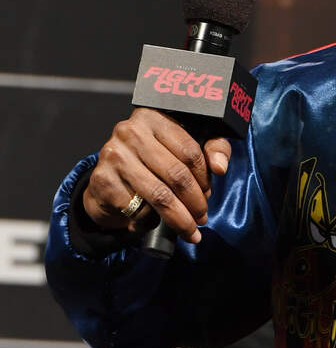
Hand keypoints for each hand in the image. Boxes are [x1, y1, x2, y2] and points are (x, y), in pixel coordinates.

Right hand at [81, 108, 231, 242]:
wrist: (109, 178)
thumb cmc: (154, 161)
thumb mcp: (186, 147)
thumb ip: (212, 149)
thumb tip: (220, 167)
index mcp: (154, 117)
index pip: (191, 151)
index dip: (205, 178)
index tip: (209, 194)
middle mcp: (131, 132)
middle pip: (177, 175)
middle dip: (195, 203)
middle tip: (202, 219)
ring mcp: (114, 156)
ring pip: (159, 195)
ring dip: (179, 219)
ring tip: (190, 230)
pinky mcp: (103, 180)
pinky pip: (136, 209)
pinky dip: (149, 221)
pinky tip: (153, 222)